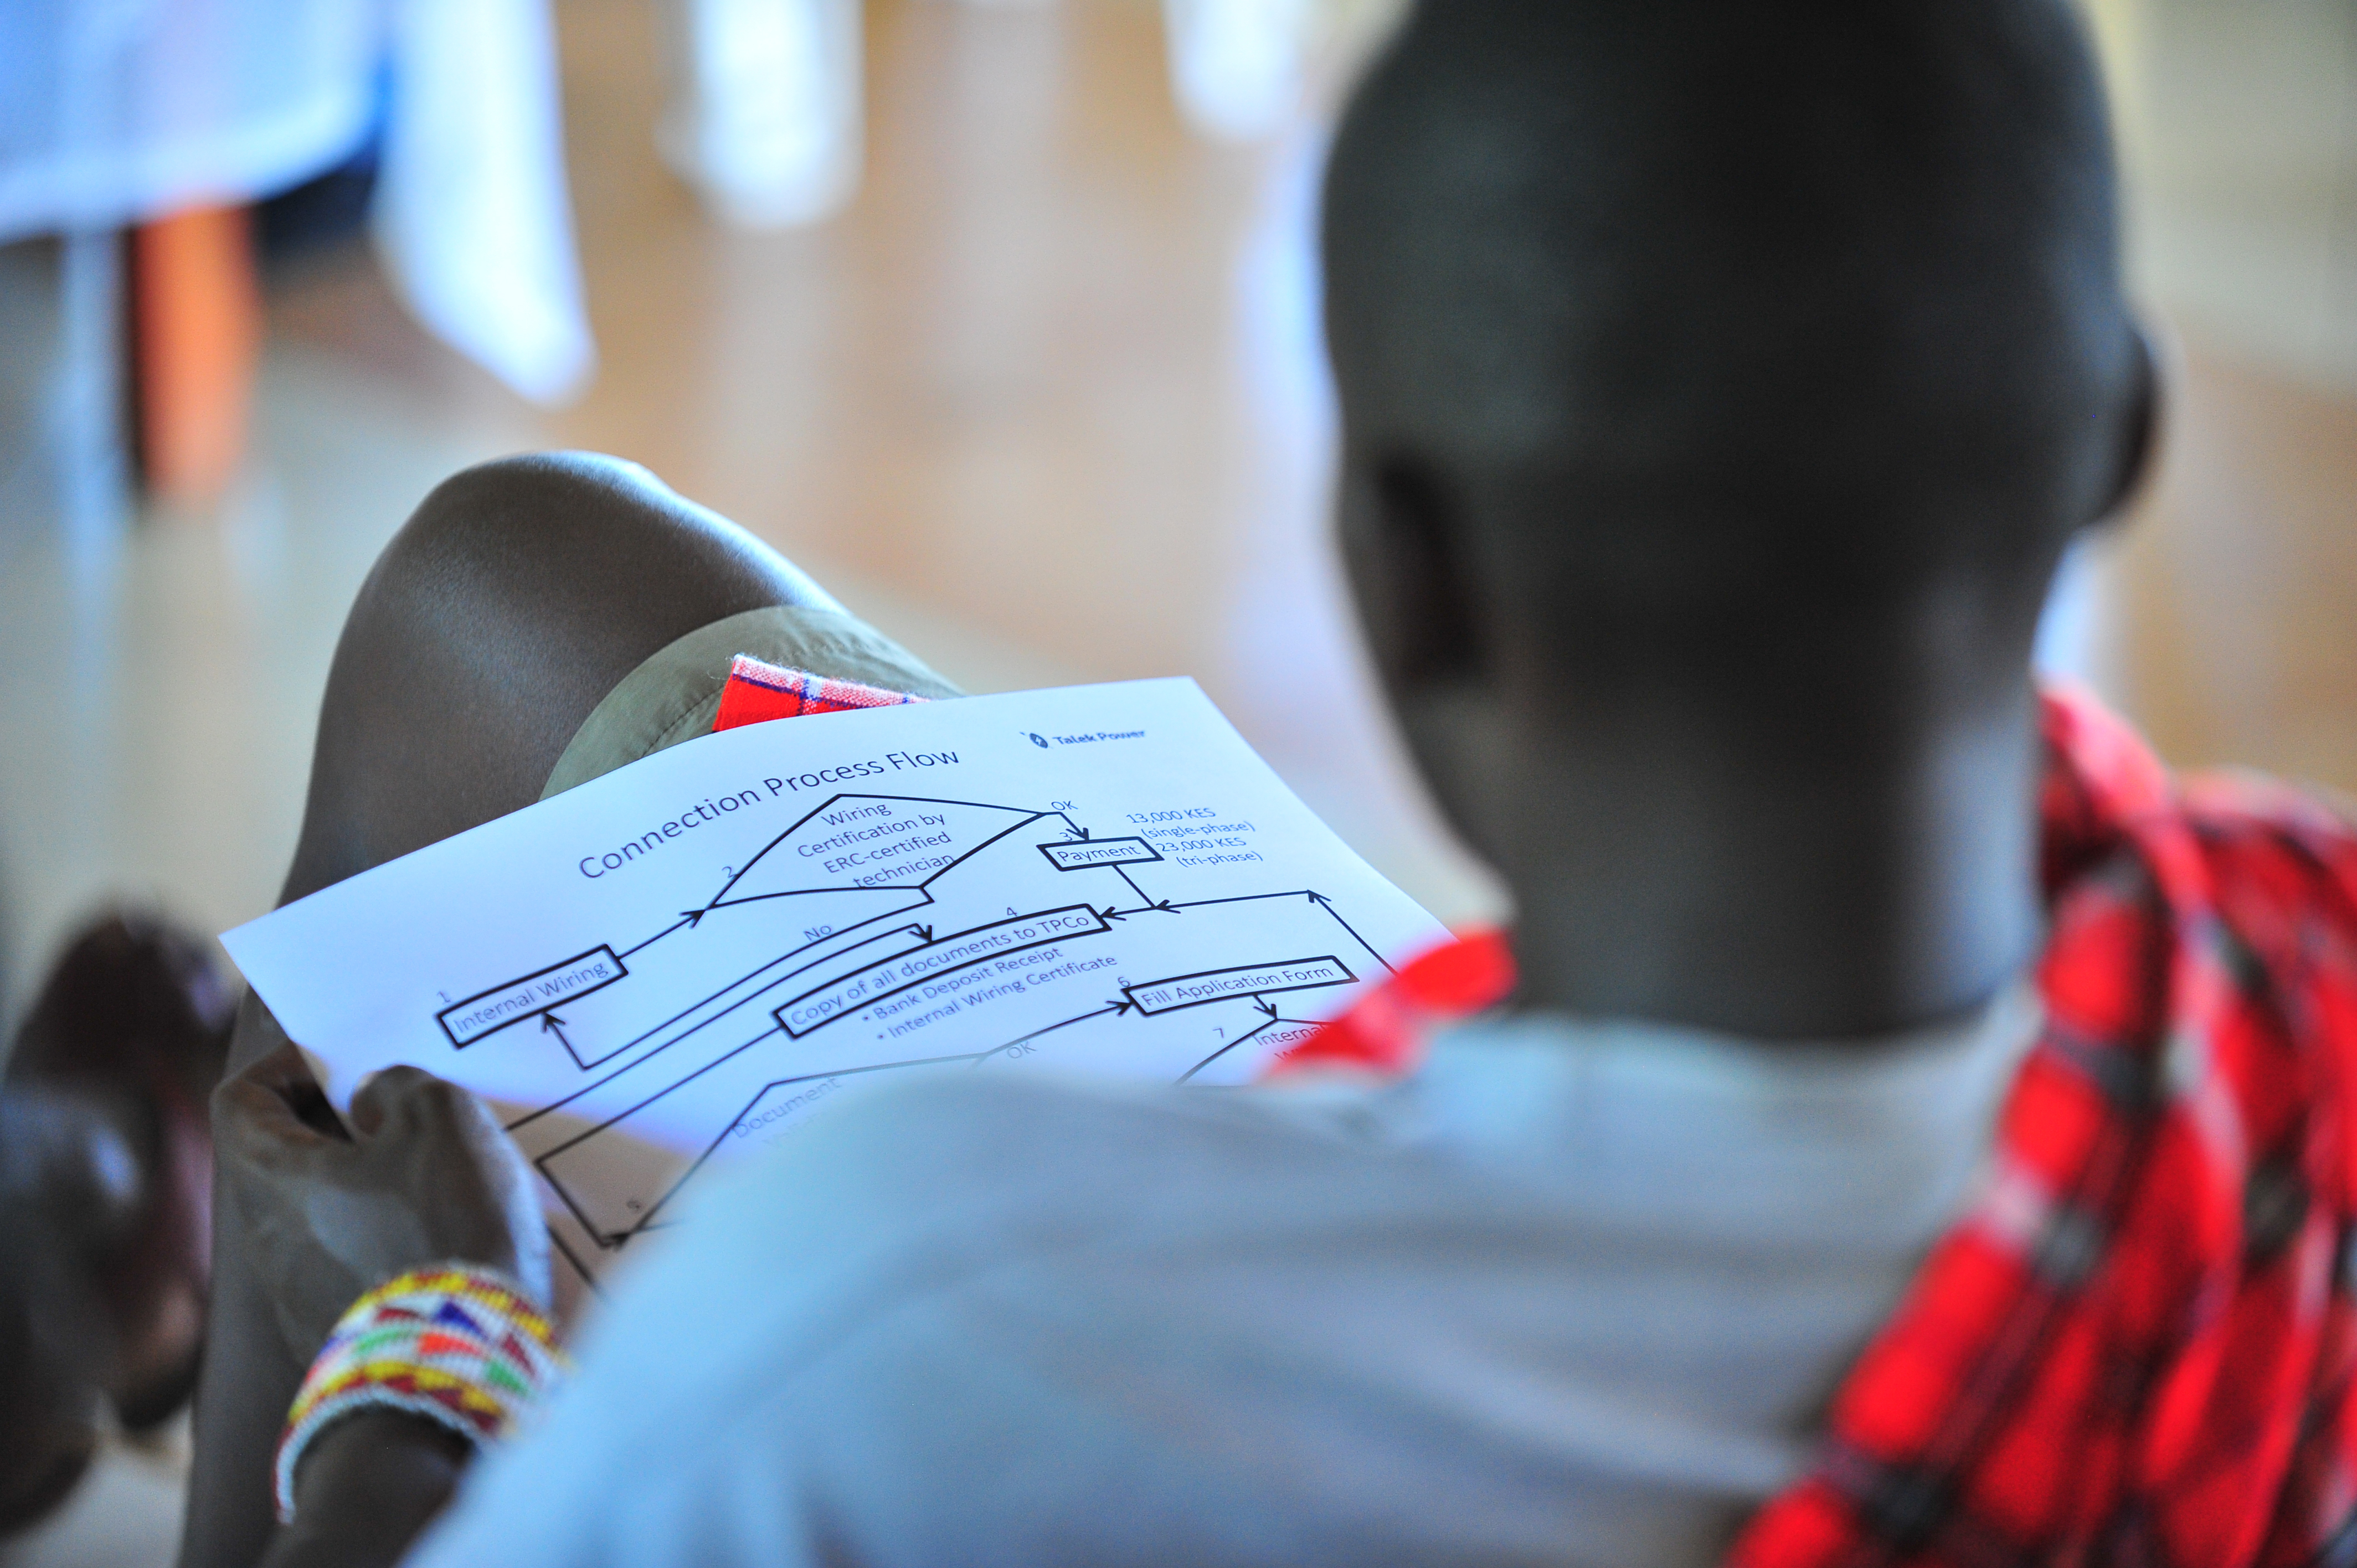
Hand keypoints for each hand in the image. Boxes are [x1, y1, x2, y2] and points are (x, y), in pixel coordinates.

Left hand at [212, 1046, 548, 1365]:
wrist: (460, 1360)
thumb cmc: (442, 1224)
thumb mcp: (438, 1116)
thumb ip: (398, 1086)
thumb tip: (373, 1098)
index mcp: (271, 1178)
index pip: (240, 1101)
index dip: (285, 1066)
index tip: (341, 1061)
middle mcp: (267, 1240)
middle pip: (282, 1160)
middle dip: (339, 1128)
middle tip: (403, 1114)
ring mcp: (297, 1296)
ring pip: (320, 1214)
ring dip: (369, 1185)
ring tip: (439, 1178)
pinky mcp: (337, 1336)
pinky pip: (350, 1265)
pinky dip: (385, 1239)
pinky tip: (442, 1239)